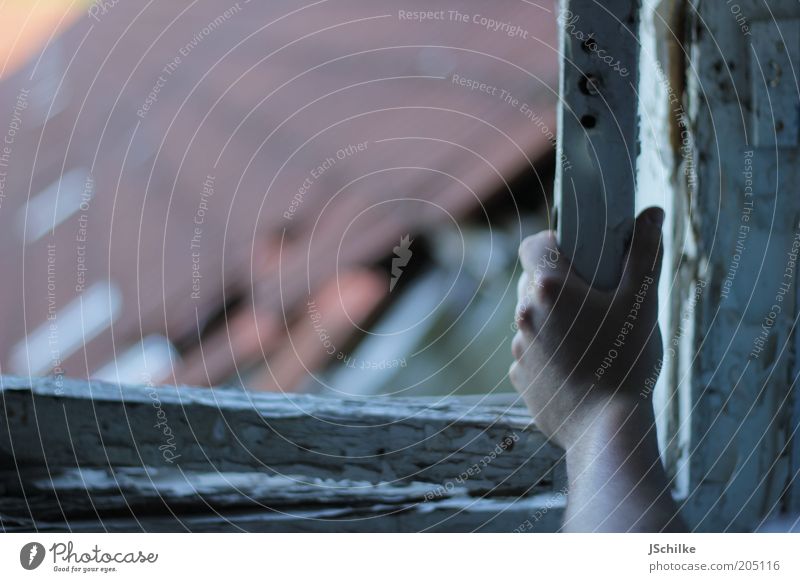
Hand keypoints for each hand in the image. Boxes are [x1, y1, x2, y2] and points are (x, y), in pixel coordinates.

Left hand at [509, 207, 663, 450]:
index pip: (533, 245)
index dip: (554, 243)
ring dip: (555, 322)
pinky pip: (533, 355)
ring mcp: (519, 350)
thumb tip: (652, 213)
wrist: (607, 433)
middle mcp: (524, 315)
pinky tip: (580, 370)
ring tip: (592, 340)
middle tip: (596, 299)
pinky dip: (551, 355)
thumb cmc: (627, 361)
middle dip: (560, 285)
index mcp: (548, 288)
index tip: (580, 256)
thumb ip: (645, 253)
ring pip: (534, 321)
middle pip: (535, 284)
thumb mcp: (643, 302)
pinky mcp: (521, 380)